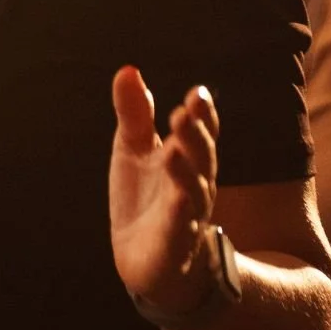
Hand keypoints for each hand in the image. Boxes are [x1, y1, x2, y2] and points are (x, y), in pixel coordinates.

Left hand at [108, 66, 220, 313]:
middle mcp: (192, 184)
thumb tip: (128, 70)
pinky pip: (182, 228)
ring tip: (175, 150)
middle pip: (201, 157)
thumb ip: (135, 113)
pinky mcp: (175, 244)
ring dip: (188, 170)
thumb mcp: (133, 149)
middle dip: (196, 135)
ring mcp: (187, 215)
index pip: (199, 133)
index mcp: (184, 158)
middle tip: (187, 112)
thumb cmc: (144, 198)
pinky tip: (178, 201)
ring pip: (196, 191)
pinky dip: (181, 214)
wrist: (144, 259)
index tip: (197, 93)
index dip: (202, 115)